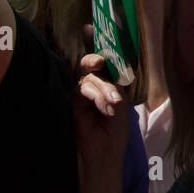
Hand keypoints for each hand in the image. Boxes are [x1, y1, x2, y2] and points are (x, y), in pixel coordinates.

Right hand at [73, 52, 129, 174]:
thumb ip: (114, 86)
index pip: (104, 64)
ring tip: (113, 105)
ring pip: (89, 78)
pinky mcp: (73, 102)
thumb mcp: (120, 106)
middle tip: (100, 63)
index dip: (101, 51)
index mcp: (107, 85)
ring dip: (104, 89)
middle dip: (96, 62)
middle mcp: (93, 87)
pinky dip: (97, 96)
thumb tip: (105, 68)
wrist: (104, 152)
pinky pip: (82, 90)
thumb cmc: (115, 131)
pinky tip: (107, 108)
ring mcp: (81, 94)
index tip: (97, 40)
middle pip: (92, 67)